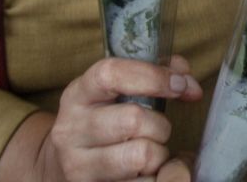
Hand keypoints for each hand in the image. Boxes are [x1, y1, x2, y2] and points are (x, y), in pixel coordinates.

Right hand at [0, 55, 202, 181]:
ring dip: (158, 155)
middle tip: (158, 130)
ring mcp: (77, 164)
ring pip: (140, 156)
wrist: (58, 164)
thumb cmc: (101, 121)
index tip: (179, 85)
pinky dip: (154, 178)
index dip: (152, 77)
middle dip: (160, 125)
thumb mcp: (114, 92)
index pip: (112, 74)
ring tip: (151, 152)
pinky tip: (145, 173)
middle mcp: (71, 128)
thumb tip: (188, 84)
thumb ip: (154, 76)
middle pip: (133, 120)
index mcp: (78, 94)